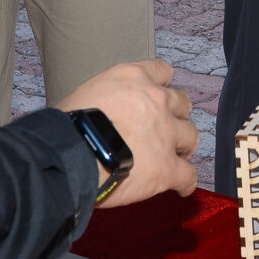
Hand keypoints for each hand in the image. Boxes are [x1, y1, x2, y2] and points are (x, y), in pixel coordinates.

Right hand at [59, 59, 198, 207]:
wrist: (72, 152)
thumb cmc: (67, 125)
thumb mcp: (86, 93)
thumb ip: (108, 96)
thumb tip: (106, 112)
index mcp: (133, 79)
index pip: (161, 71)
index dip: (161, 85)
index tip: (158, 94)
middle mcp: (156, 101)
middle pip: (182, 103)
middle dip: (175, 115)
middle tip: (165, 128)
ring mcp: (166, 134)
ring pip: (191, 136)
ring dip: (183, 146)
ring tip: (176, 156)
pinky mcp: (167, 168)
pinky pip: (188, 175)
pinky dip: (185, 182)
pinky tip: (181, 187)